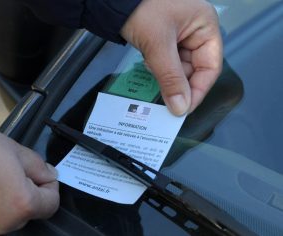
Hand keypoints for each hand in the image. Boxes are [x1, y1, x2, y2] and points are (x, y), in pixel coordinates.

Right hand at [0, 126, 58, 234]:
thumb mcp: (17, 150)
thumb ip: (39, 167)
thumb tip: (48, 175)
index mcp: (22, 205)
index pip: (51, 204)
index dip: (49, 186)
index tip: (42, 175)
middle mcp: (2, 224)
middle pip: (24, 211)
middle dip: (22, 192)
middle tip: (9, 171)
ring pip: (0, 216)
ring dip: (0, 201)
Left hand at [121, 0, 221, 114]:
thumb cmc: (141, 7)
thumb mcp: (158, 45)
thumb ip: (171, 78)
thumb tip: (181, 107)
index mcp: (205, 25)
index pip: (210, 67)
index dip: (198, 90)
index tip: (184, 108)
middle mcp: (195, 29)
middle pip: (194, 69)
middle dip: (178, 83)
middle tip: (166, 99)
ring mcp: (179, 34)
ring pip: (178, 67)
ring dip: (165, 75)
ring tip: (153, 73)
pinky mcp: (163, 38)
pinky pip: (166, 61)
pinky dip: (158, 68)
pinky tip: (148, 65)